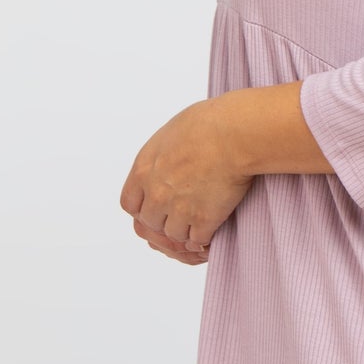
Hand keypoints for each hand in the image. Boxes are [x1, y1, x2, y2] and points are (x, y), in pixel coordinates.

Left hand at [119, 98, 252, 261]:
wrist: (234, 134)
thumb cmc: (208, 124)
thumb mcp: (170, 134)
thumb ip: (162, 156)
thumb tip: (168, 160)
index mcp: (144, 170)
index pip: (130, 204)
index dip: (144, 207)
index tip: (156, 205)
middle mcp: (157, 193)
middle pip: (151, 223)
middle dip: (164, 220)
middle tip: (182, 214)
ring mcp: (179, 209)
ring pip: (174, 234)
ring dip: (186, 230)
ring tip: (200, 221)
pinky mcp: (204, 219)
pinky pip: (198, 240)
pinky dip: (206, 237)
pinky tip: (214, 227)